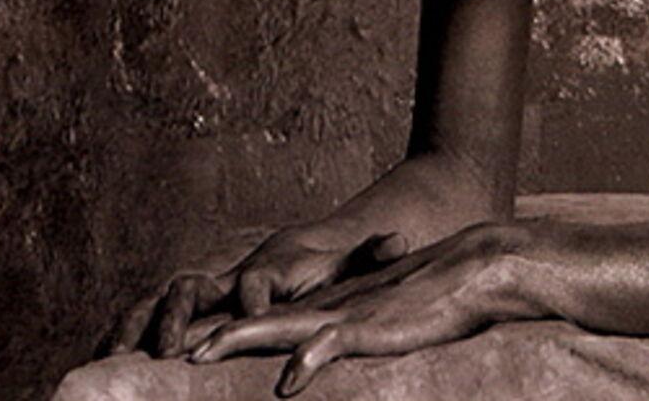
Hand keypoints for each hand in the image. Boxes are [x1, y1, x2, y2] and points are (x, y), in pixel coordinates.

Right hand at [102, 224, 409, 359]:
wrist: (320, 249)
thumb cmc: (339, 263)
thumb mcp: (359, 259)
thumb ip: (376, 252)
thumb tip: (398, 243)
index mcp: (274, 264)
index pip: (257, 280)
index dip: (252, 300)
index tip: (249, 322)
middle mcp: (234, 272)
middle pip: (194, 284)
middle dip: (176, 314)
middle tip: (166, 350)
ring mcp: (212, 286)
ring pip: (163, 298)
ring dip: (138, 323)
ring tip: (113, 354)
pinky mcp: (197, 305)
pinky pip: (151, 314)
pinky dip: (126, 330)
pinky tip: (104, 355)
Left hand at [182, 222, 527, 394]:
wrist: (472, 267)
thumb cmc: (435, 300)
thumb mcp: (385, 322)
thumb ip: (354, 339)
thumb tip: (318, 371)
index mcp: (333, 308)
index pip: (272, 321)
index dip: (231, 334)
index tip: (192, 350)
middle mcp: (332, 307)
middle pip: (264, 320)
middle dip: (219, 336)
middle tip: (175, 352)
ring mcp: (350, 314)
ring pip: (284, 326)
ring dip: (243, 339)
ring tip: (204, 354)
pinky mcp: (373, 324)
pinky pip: (333, 342)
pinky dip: (309, 360)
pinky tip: (289, 381)